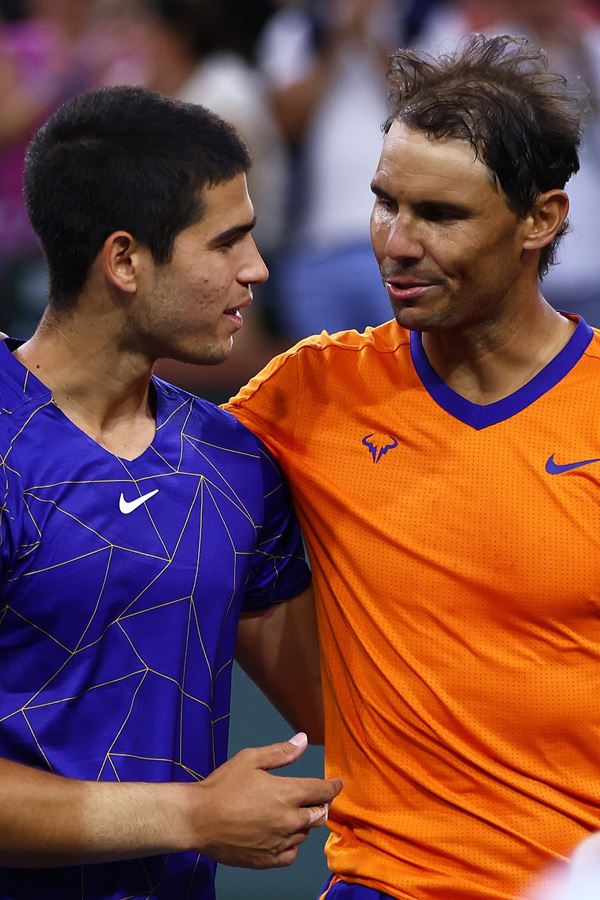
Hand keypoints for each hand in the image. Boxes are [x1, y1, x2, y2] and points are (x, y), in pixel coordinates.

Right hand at [188, 733, 342, 867]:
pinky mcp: (268, 860)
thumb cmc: (222, 786)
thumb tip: (303, 740)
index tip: (337, 784)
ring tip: (290, 814)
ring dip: (303, 823)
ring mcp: (279, 842)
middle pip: (318, 814)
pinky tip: (282, 835)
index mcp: (288, 793)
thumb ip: (281, 752)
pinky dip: (291, 844)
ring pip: (305, 834)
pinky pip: (291, 854)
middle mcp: (289, 820)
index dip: (333, 786)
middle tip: (312, 798)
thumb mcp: (250, 759)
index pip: (322, 791)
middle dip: (319, 805)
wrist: (197, 819)